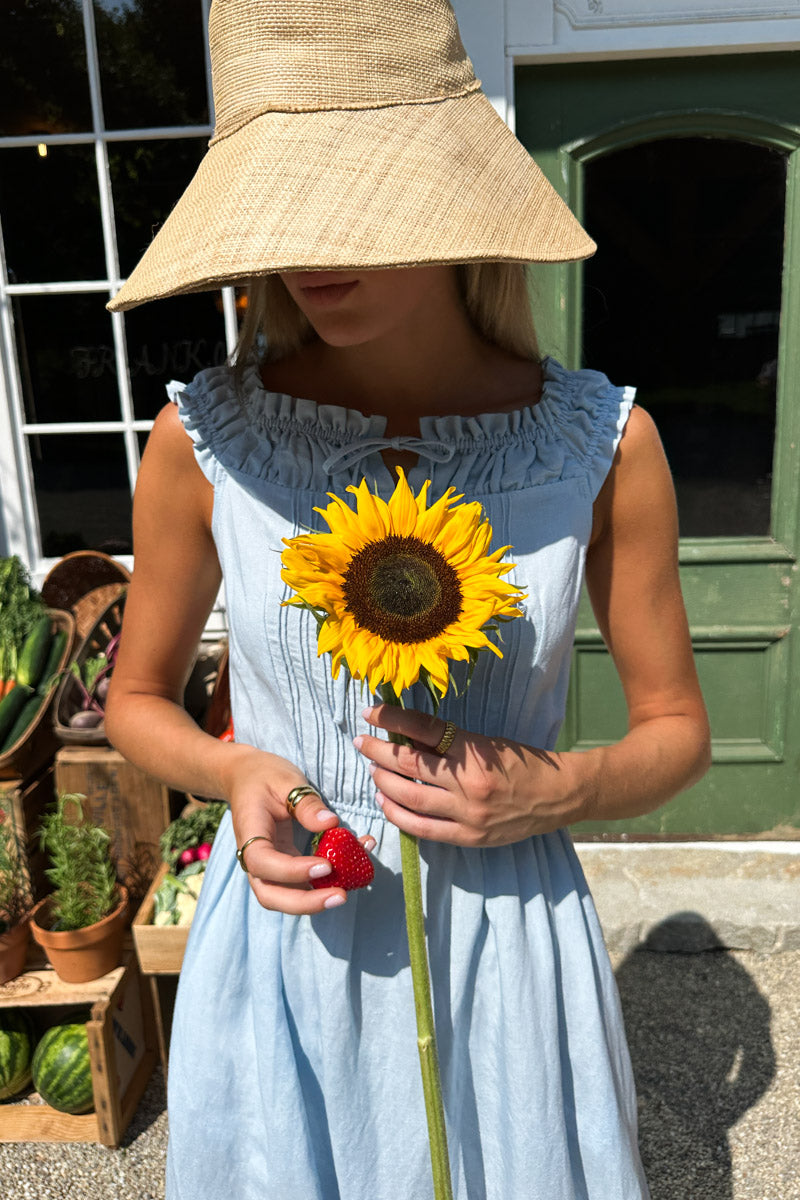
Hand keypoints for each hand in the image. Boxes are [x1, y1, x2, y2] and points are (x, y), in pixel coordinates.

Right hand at [223, 745, 374, 913]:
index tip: (326, 865)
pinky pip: (300, 883)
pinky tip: (353, 867)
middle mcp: (254, 857)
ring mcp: (267, 866)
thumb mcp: (286, 780)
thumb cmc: (265, 776)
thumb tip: (330, 823)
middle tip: (340, 896)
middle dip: (305, 903)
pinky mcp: (283, 866)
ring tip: (348, 890)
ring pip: (284, 897)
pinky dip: (323, 883)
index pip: (263, 862)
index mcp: (249, 833)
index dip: (293, 871)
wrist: (246, 777)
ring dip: (315, 900)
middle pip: (270, 895)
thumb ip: (306, 802)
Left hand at [353, 705, 597, 846]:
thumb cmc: (523, 762)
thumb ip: (450, 744)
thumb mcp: (488, 743)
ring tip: (372, 772)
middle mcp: (469, 783)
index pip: (424, 730)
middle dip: (379, 753)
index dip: (392, 719)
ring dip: (383, 783)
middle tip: (362, 744)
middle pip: (410, 766)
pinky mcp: (470, 837)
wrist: (560, 795)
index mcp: (475, 752)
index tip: (370, 713)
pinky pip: (423, 830)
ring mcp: (468, 814)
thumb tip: (407, 736)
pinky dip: (398, 816)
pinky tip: (385, 803)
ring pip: (410, 799)